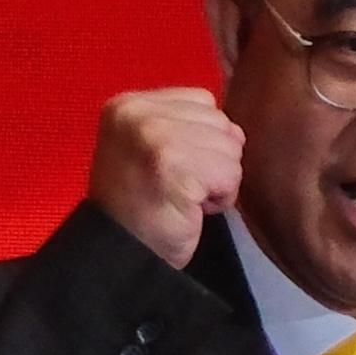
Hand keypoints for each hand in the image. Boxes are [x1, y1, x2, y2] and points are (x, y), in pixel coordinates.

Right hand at [90, 88, 242, 268]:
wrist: (120, 254)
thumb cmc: (139, 207)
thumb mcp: (149, 149)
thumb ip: (186, 126)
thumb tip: (235, 130)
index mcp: (129, 104)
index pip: (203, 100)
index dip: (201, 139)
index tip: (172, 167)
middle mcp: (139, 114)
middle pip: (220, 122)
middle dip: (212, 160)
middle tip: (179, 187)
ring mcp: (156, 137)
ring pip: (230, 148)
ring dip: (217, 182)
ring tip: (184, 199)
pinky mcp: (174, 166)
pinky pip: (230, 175)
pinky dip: (220, 199)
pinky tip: (192, 209)